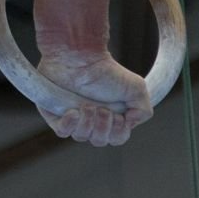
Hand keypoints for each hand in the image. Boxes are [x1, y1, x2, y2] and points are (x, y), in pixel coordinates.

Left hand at [35, 49, 152, 146]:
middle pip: (99, 141)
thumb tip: (131, 124)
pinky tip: (73, 112)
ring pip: (81, 136)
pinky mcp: (55, 114)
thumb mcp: (137, 88)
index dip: (119, 132)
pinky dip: (69, 125)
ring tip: (87, 105)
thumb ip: (143, 110)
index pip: (116, 138)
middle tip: (102, 109)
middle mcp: (91, 119)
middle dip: (103, 127)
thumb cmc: (106, 70)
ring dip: (88, 123)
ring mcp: (73, 117)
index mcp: (110, 116)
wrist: (81, 56)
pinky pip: (62, 132)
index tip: (118, 116)